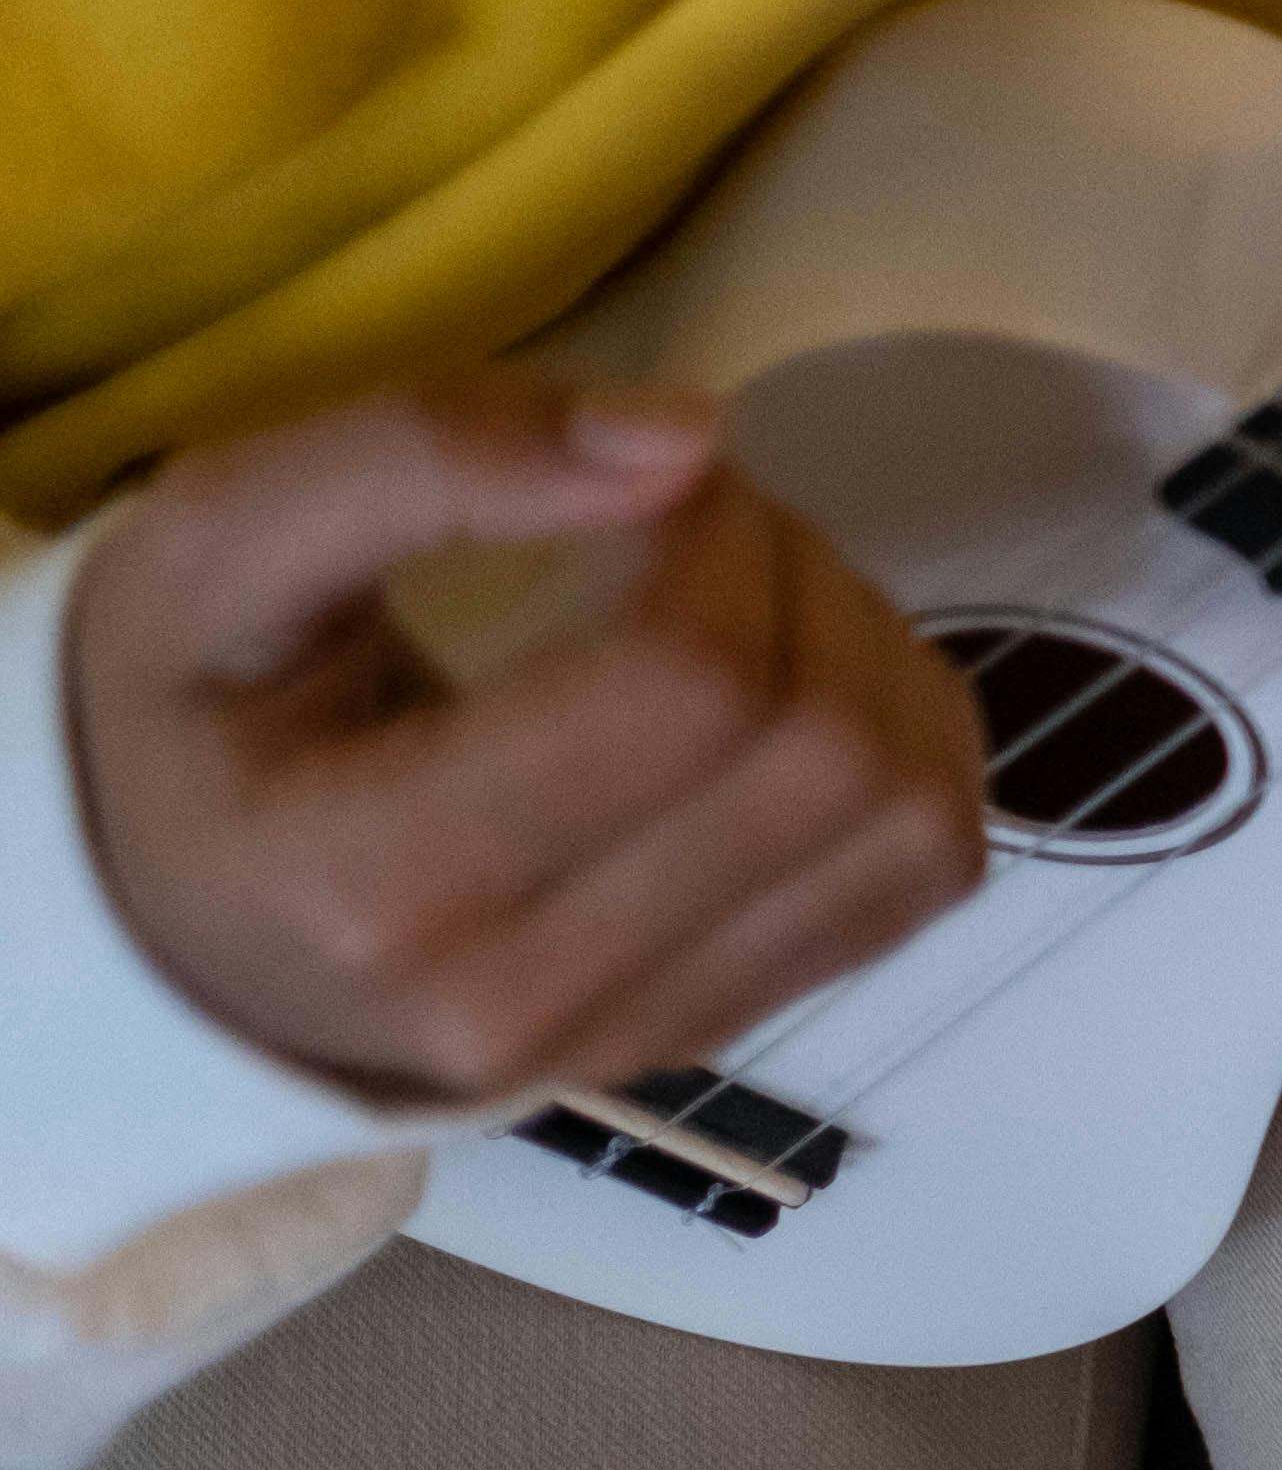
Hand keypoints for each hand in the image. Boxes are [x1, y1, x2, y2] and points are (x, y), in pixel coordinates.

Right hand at [68, 375, 995, 1104]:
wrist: (173, 914)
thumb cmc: (200, 712)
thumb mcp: (222, 542)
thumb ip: (426, 455)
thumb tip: (687, 434)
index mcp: (370, 881)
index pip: (687, 681)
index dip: (724, 533)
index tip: (660, 477)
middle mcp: (518, 998)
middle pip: (822, 751)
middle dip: (806, 578)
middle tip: (707, 519)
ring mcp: (634, 1035)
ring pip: (908, 821)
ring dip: (878, 660)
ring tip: (758, 596)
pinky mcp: (717, 1027)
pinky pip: (920, 879)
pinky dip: (911, 751)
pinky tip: (804, 684)